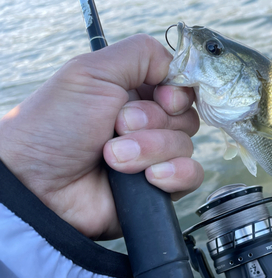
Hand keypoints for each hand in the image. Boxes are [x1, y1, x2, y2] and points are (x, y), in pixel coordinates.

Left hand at [0, 34, 202, 239]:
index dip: (177, 92)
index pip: (180, 88)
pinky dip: (173, 174)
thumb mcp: (92, 71)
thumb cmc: (55, 125)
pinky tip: (148, 177)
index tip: (162, 97)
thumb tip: (178, 67)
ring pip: (186, 146)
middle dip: (153, 122)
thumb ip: (142, 54)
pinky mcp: (159, 187)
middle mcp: (148, 125)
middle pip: (186, 117)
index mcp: (134, 94)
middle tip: (118, 127)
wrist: (39, 185)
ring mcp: (154, 157)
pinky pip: (191, 176)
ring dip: (150, 150)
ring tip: (114, 158)